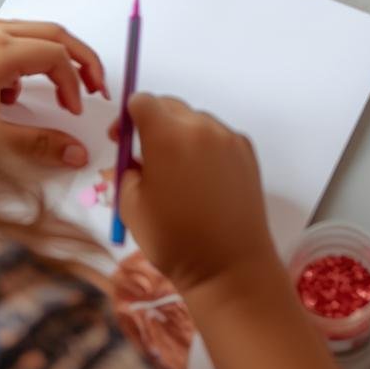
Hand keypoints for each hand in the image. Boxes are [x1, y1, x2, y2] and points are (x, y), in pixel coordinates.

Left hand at [0, 18, 107, 168]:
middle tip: (97, 88)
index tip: (76, 111)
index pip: (57, 55)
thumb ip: (41, 144)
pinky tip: (19, 97)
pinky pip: (19, 44)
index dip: (75, 83)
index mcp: (0, 51)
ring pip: (39, 35)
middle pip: (55, 34)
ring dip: (59, 60)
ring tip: (68, 92)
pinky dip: (33, 65)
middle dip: (81, 60)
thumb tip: (77, 153)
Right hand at [118, 93, 275, 300]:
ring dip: (180, 135)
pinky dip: (205, 147)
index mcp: (167, 136)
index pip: (142, 102)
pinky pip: (218, 137)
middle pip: (169, 106)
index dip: (127, 117)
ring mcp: (228, 137)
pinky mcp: (247, 151)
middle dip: (153, 123)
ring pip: (195, 121)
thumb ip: (126, 169)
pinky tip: (202, 180)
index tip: (122, 138)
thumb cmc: (173, 239)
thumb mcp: (130, 206)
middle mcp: (200, 127)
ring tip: (177, 173)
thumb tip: (135, 157)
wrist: (229, 266)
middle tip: (145, 155)